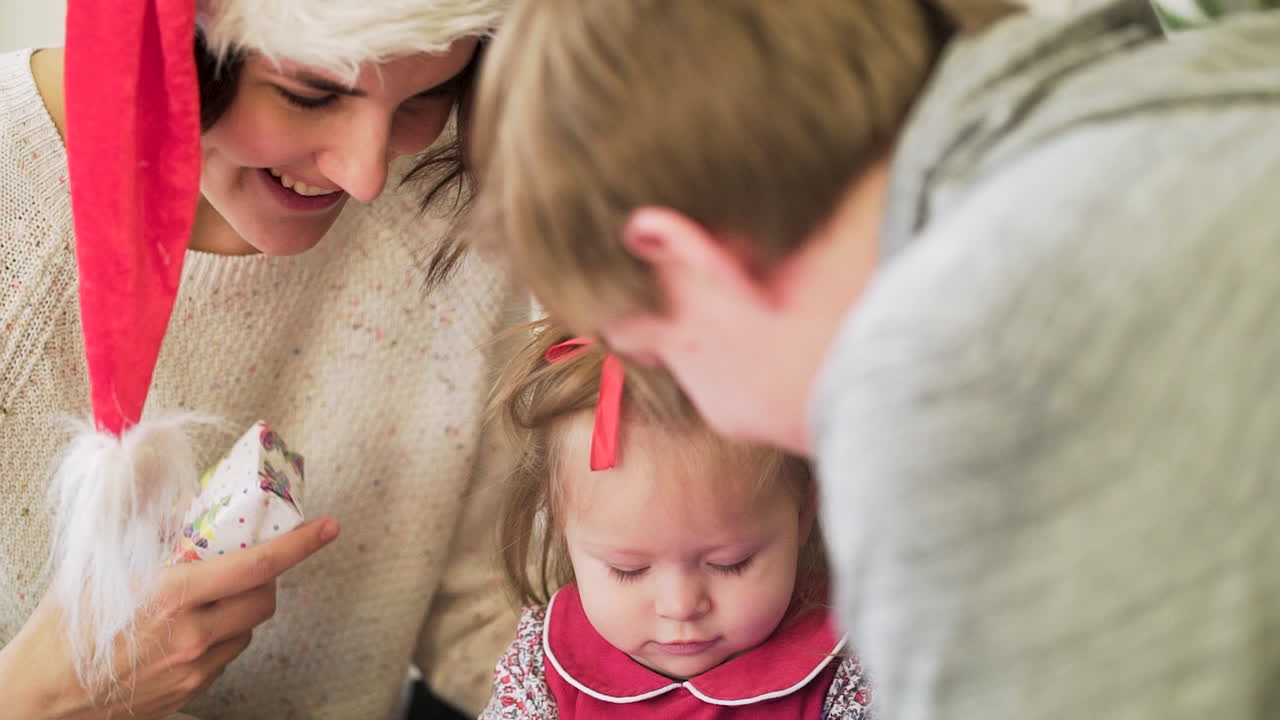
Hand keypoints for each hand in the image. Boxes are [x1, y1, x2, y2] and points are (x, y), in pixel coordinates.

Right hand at [0, 518, 338, 719]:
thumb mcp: (100, 568)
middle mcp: (191, 634)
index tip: (326, 527)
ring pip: (248, 628)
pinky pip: (227, 654)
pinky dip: (222, 633)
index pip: (257, 564)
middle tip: (248, 560)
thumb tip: (187, 504)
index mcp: (172, 595)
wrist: (40, 698)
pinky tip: (192, 625)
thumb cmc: (64, 630)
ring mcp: (194, 666)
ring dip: (242, 606)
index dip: (298, 544)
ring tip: (209, 595)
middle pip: (265, 598)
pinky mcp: (191, 690)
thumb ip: (149, 533)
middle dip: (266, 576)